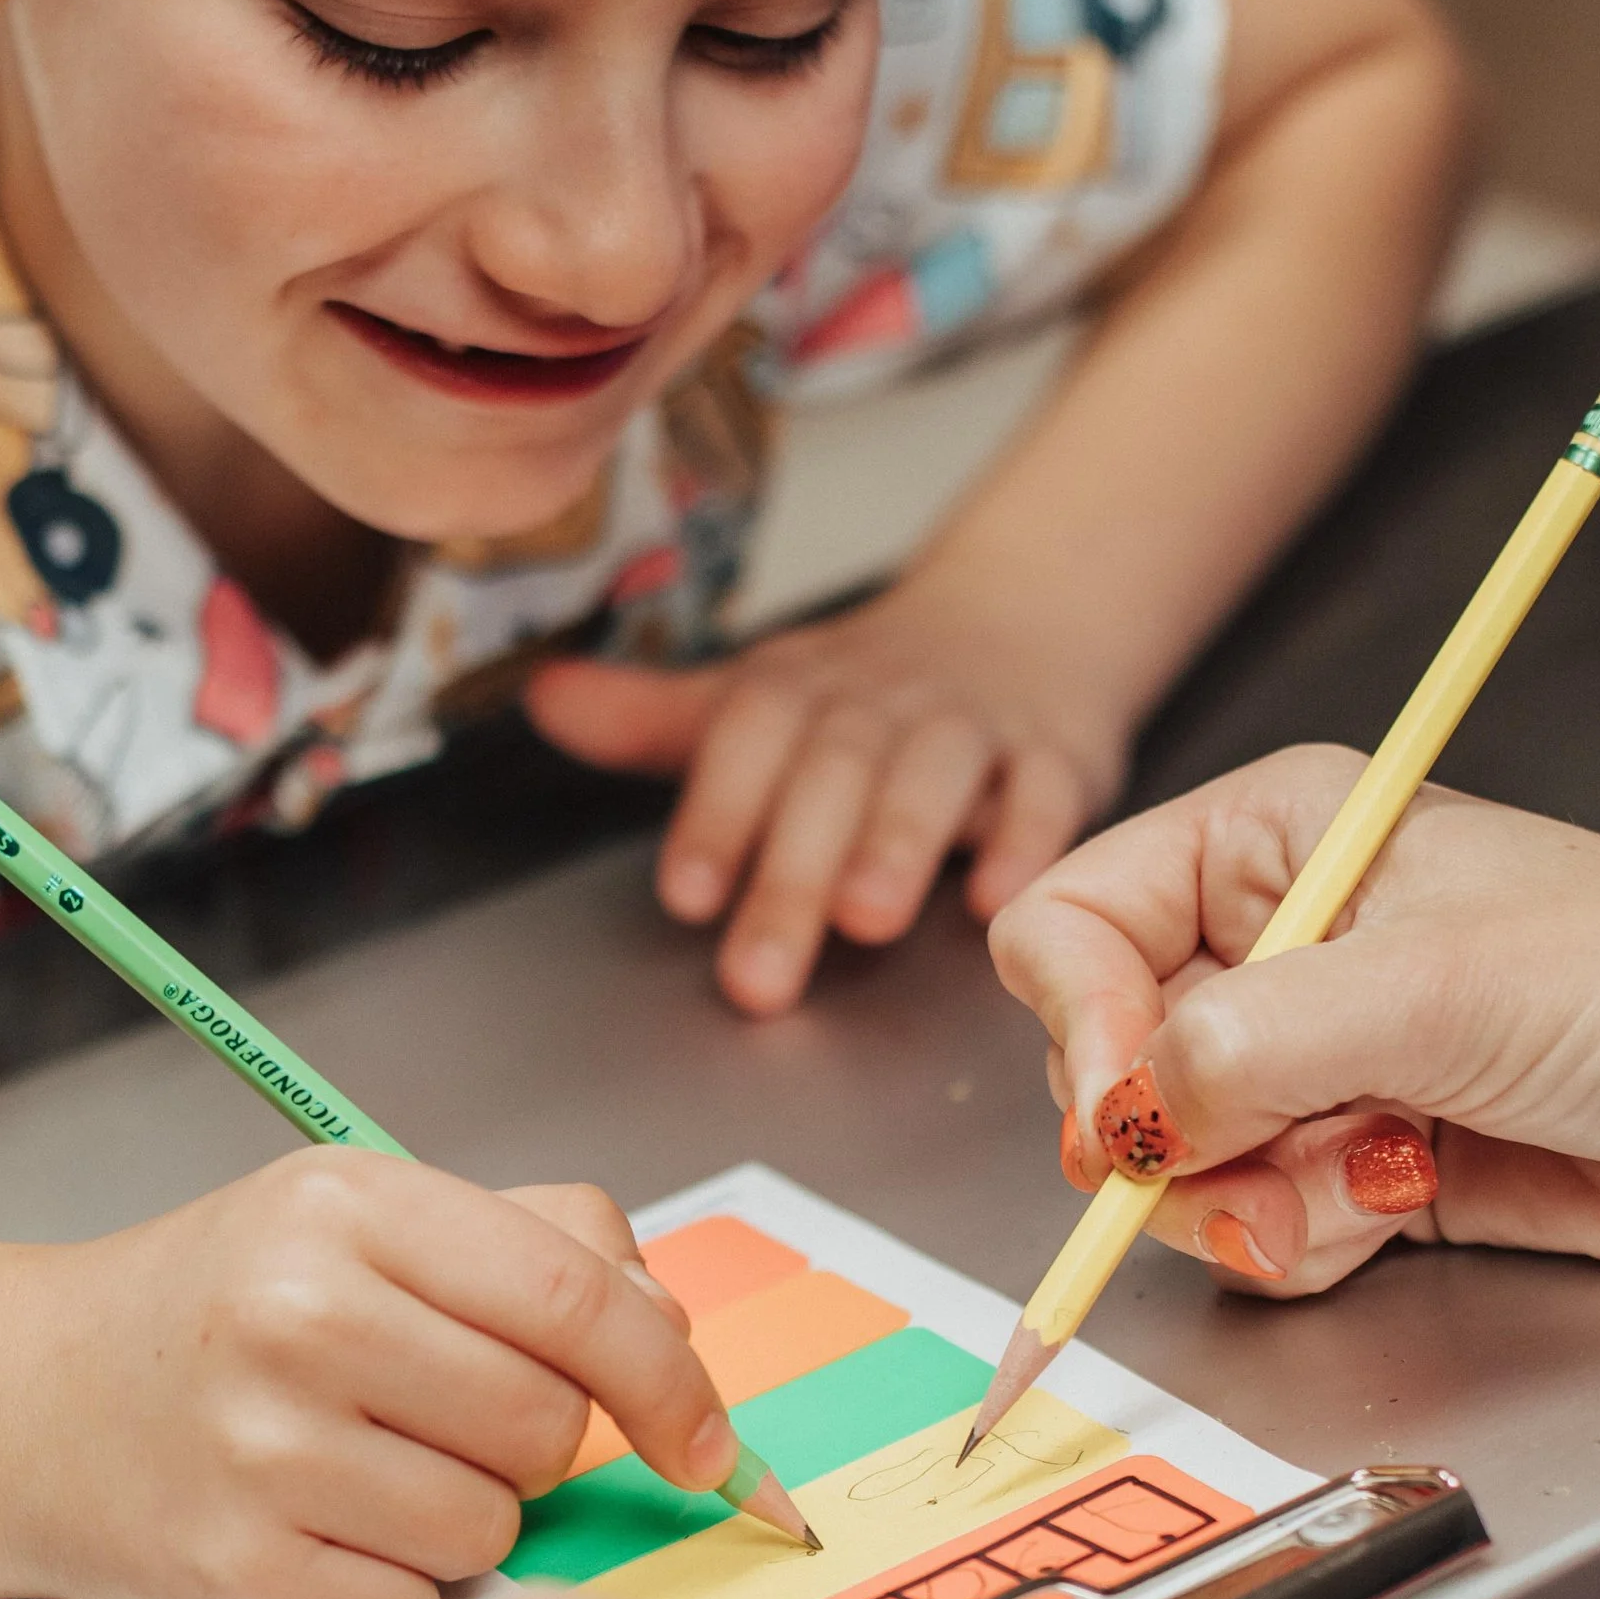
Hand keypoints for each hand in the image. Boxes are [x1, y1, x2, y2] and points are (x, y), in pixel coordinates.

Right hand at [16, 1153, 738, 1598]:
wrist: (27, 1405)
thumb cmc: (221, 1312)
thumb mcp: (361, 1221)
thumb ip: (533, 1247)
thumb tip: (671, 1335)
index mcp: (348, 1207)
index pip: (578, 1301)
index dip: (672, 1386)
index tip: (707, 1444)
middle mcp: (298, 1318)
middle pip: (547, 1428)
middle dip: (524, 1444)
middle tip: (426, 1424)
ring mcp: (261, 1454)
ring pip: (491, 1531)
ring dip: (456, 1525)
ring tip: (356, 1480)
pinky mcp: (238, 1577)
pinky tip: (315, 1545)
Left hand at [525, 583, 1120, 1015]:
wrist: (1018, 623)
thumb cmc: (863, 696)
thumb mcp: (756, 697)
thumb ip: (651, 721)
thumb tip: (543, 698)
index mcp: (798, 689)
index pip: (748, 734)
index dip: (716, 812)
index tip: (686, 895)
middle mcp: (881, 701)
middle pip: (832, 774)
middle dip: (793, 873)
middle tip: (759, 976)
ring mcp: (972, 724)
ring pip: (935, 773)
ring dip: (901, 843)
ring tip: (868, 920)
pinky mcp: (1056, 754)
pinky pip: (1045, 790)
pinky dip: (1025, 839)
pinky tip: (995, 898)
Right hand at [990, 746, 1599, 1293]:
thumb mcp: (1438, 987)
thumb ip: (1252, 1044)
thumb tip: (1127, 1119)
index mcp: (1273, 843)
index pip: (1073, 925)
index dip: (1086, 1025)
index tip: (1137, 1107)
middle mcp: (1278, 946)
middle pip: (1109, 1067)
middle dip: (1181, 1139)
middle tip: (1275, 1154)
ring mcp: (1316, 1062)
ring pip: (1177, 1167)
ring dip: (1257, 1202)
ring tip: (1375, 1177)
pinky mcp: (1359, 1160)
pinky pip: (1257, 1225)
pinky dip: (1307, 1240)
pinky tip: (1402, 1206)